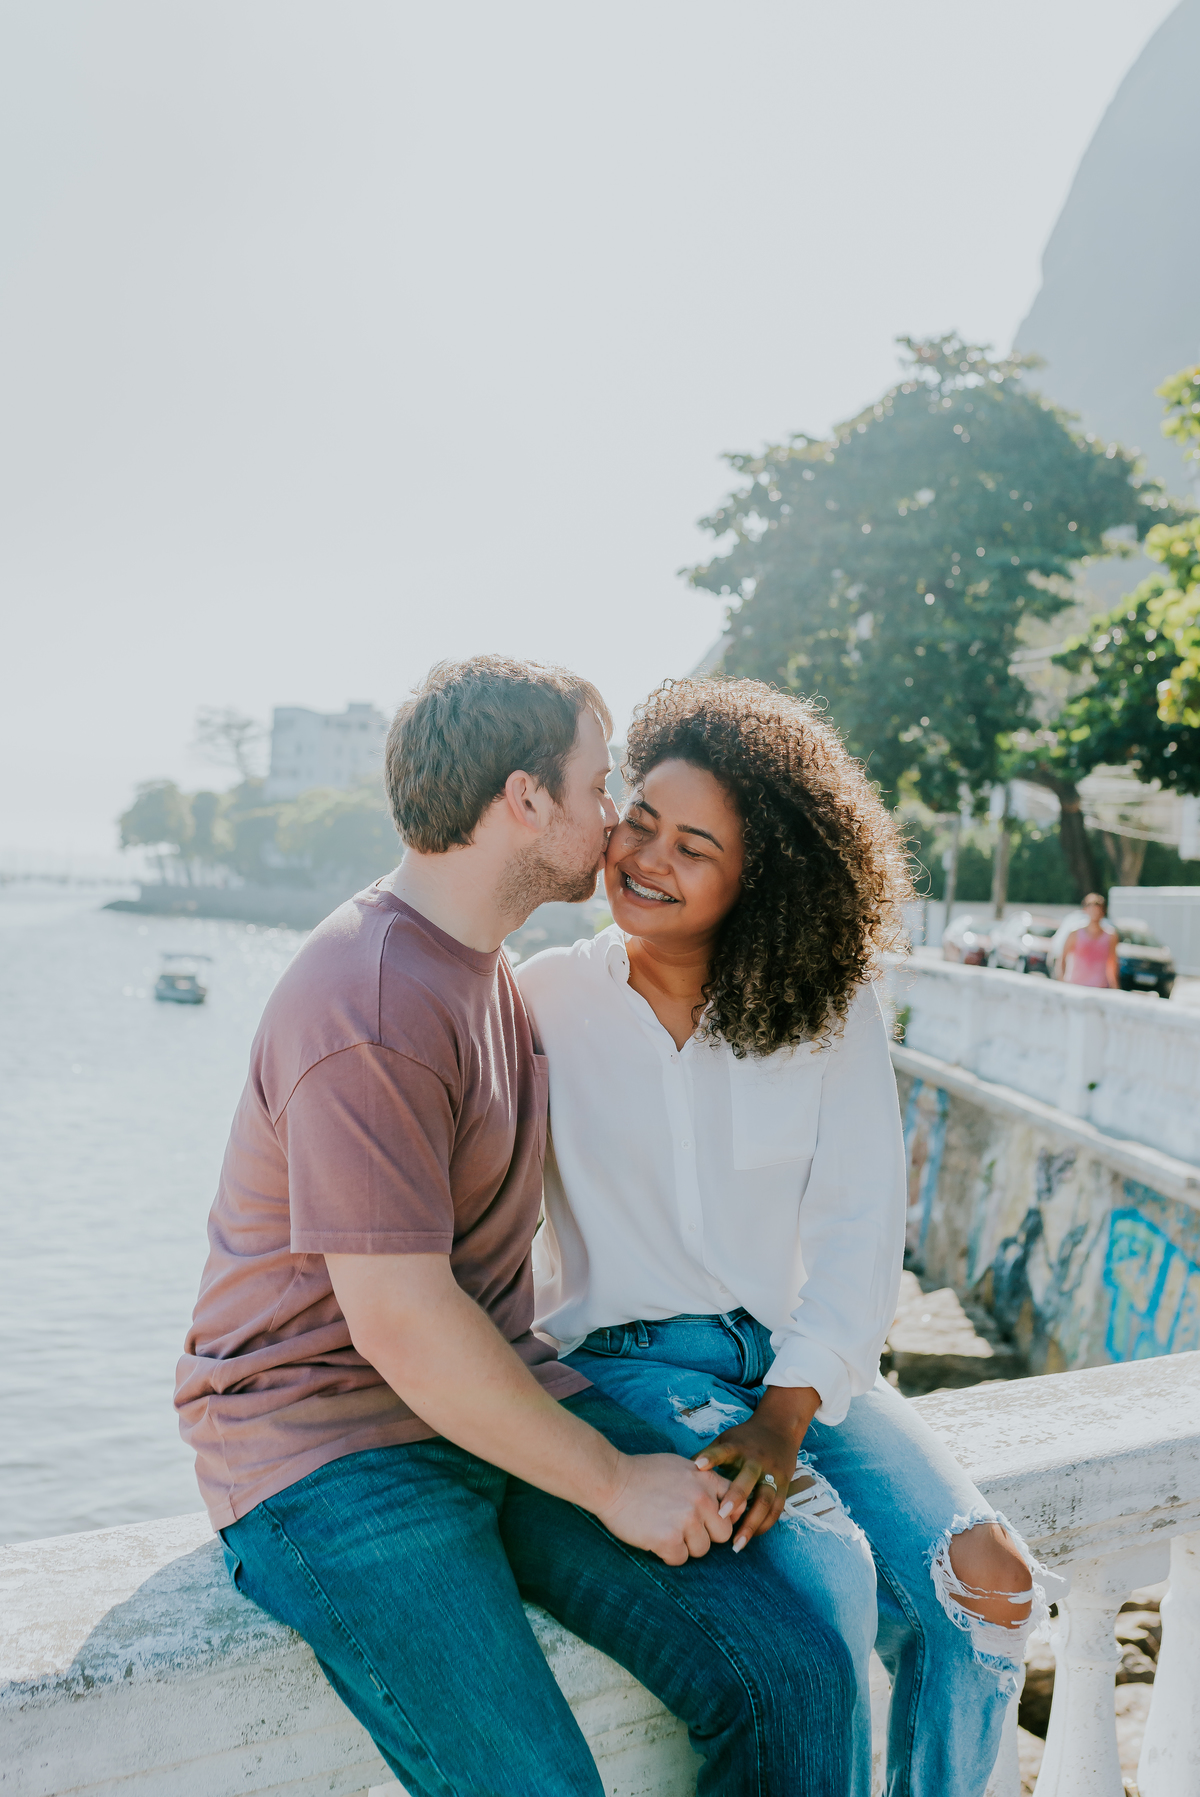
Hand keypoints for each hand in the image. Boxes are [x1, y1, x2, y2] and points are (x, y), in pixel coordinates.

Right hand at [595, 1452, 733, 1564]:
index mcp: (706, 1479)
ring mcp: (686, 1519)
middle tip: (681, 1526)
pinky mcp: (669, 1538)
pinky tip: (654, 1538)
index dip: (725, 1516)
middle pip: (723, 1534)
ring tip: (664, 1529)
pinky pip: (680, 1559)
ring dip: (685, 1545)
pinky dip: (667, 1554)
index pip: (736, 1505)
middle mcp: (701, 1499)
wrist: (611, 1479)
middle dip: (705, 1534)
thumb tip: (731, 1505)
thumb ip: (707, 1483)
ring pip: (701, 1549)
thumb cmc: (644, 1474)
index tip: (710, 1519)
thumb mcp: (682, 1467)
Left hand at [693, 1385, 820, 1552]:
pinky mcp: (784, 1486)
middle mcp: (757, 1460)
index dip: (711, 1458)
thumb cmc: (745, 1439)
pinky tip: (749, 1537)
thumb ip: (708, 1456)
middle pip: (748, 1479)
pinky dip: (763, 1525)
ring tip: (736, 1544)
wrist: (780, 1429)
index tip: (698, 1466)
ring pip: (765, 1501)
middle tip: (721, 1515)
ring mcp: (772, 1474)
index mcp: (738, 1447)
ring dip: (751, 1523)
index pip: (724, 1451)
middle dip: (736, 1498)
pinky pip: (776, 1510)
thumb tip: (683, 1474)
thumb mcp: (726, 1440)